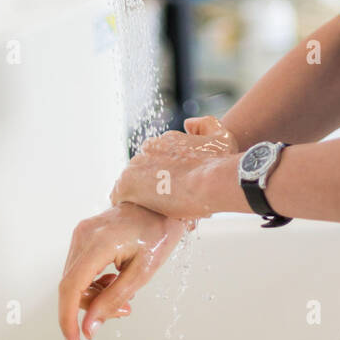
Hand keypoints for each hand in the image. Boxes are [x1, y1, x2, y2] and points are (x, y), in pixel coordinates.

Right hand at [58, 201, 192, 339]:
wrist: (161, 201)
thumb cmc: (158, 231)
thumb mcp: (142, 271)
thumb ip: (113, 299)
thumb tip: (89, 328)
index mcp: (97, 243)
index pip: (70, 287)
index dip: (67, 318)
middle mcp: (83, 236)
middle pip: (72, 286)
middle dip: (92, 307)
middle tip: (123, 312)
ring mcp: (81, 233)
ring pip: (74, 279)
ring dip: (94, 296)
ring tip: (123, 298)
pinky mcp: (83, 234)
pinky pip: (79, 268)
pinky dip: (93, 282)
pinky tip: (113, 282)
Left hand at [109, 114, 239, 218]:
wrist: (210, 183)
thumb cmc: (219, 163)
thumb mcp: (221, 136)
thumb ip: (204, 125)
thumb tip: (188, 124)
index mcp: (166, 141)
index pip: (157, 156)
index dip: (165, 173)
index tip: (175, 186)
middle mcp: (149, 149)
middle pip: (144, 170)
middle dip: (153, 184)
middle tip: (168, 202)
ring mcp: (136, 166)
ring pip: (132, 183)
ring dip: (141, 195)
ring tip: (157, 211)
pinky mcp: (127, 185)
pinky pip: (119, 196)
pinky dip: (128, 205)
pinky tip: (141, 215)